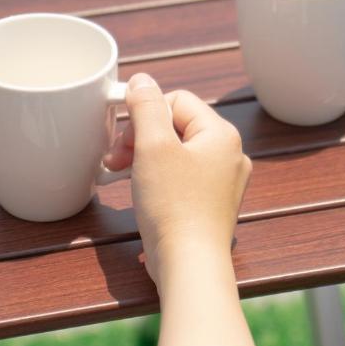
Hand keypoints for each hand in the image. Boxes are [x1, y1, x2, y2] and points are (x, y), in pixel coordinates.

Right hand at [105, 73, 251, 282]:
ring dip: (144, 159)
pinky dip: (157, 180)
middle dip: (140, 139)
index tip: (121, 139)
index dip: (145, 115)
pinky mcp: (211, 206)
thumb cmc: (174, 206)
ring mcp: (223, 183)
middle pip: (176, 127)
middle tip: (115, 161)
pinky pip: (181, 179)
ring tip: (121, 177)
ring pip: (177, 154)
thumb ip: (146, 107)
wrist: (189, 265)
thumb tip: (142, 80)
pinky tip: (141, 194)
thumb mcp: (153, 147)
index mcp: (222, 134)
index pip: (177, 101)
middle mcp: (229, 155)